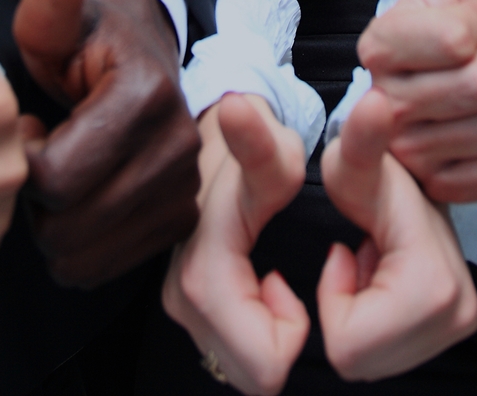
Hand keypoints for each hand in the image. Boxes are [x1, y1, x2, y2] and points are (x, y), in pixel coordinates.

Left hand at [13, 0, 199, 286]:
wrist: (145, 60)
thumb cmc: (88, 44)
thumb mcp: (57, 23)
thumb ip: (47, 6)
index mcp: (145, 97)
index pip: (57, 179)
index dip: (23, 164)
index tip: (28, 132)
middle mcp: (177, 147)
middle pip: (70, 226)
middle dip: (34, 203)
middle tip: (38, 160)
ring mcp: (185, 189)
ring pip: (86, 255)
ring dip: (54, 229)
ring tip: (56, 179)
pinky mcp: (182, 220)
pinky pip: (108, 268)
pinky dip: (80, 248)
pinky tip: (78, 203)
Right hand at [163, 94, 308, 395]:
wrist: (217, 137)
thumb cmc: (255, 145)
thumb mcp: (270, 146)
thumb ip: (260, 143)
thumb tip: (236, 106)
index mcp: (202, 270)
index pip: (259, 363)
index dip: (293, 335)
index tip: (296, 283)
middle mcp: (182, 297)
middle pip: (250, 373)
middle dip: (285, 337)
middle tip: (292, 280)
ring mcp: (181, 305)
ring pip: (241, 367)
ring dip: (271, 334)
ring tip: (280, 279)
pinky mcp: (189, 309)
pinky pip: (234, 352)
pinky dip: (259, 331)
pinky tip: (265, 286)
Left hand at [318, 90, 476, 381]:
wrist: (411, 173)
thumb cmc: (367, 172)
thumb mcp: (351, 161)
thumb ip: (359, 143)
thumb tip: (377, 102)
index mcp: (435, 285)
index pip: (348, 347)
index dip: (333, 300)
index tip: (346, 250)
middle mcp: (459, 312)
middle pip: (362, 360)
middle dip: (344, 310)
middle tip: (356, 253)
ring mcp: (460, 320)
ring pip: (373, 360)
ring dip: (358, 311)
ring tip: (368, 258)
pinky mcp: (454, 323)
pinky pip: (387, 350)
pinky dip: (372, 317)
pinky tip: (380, 272)